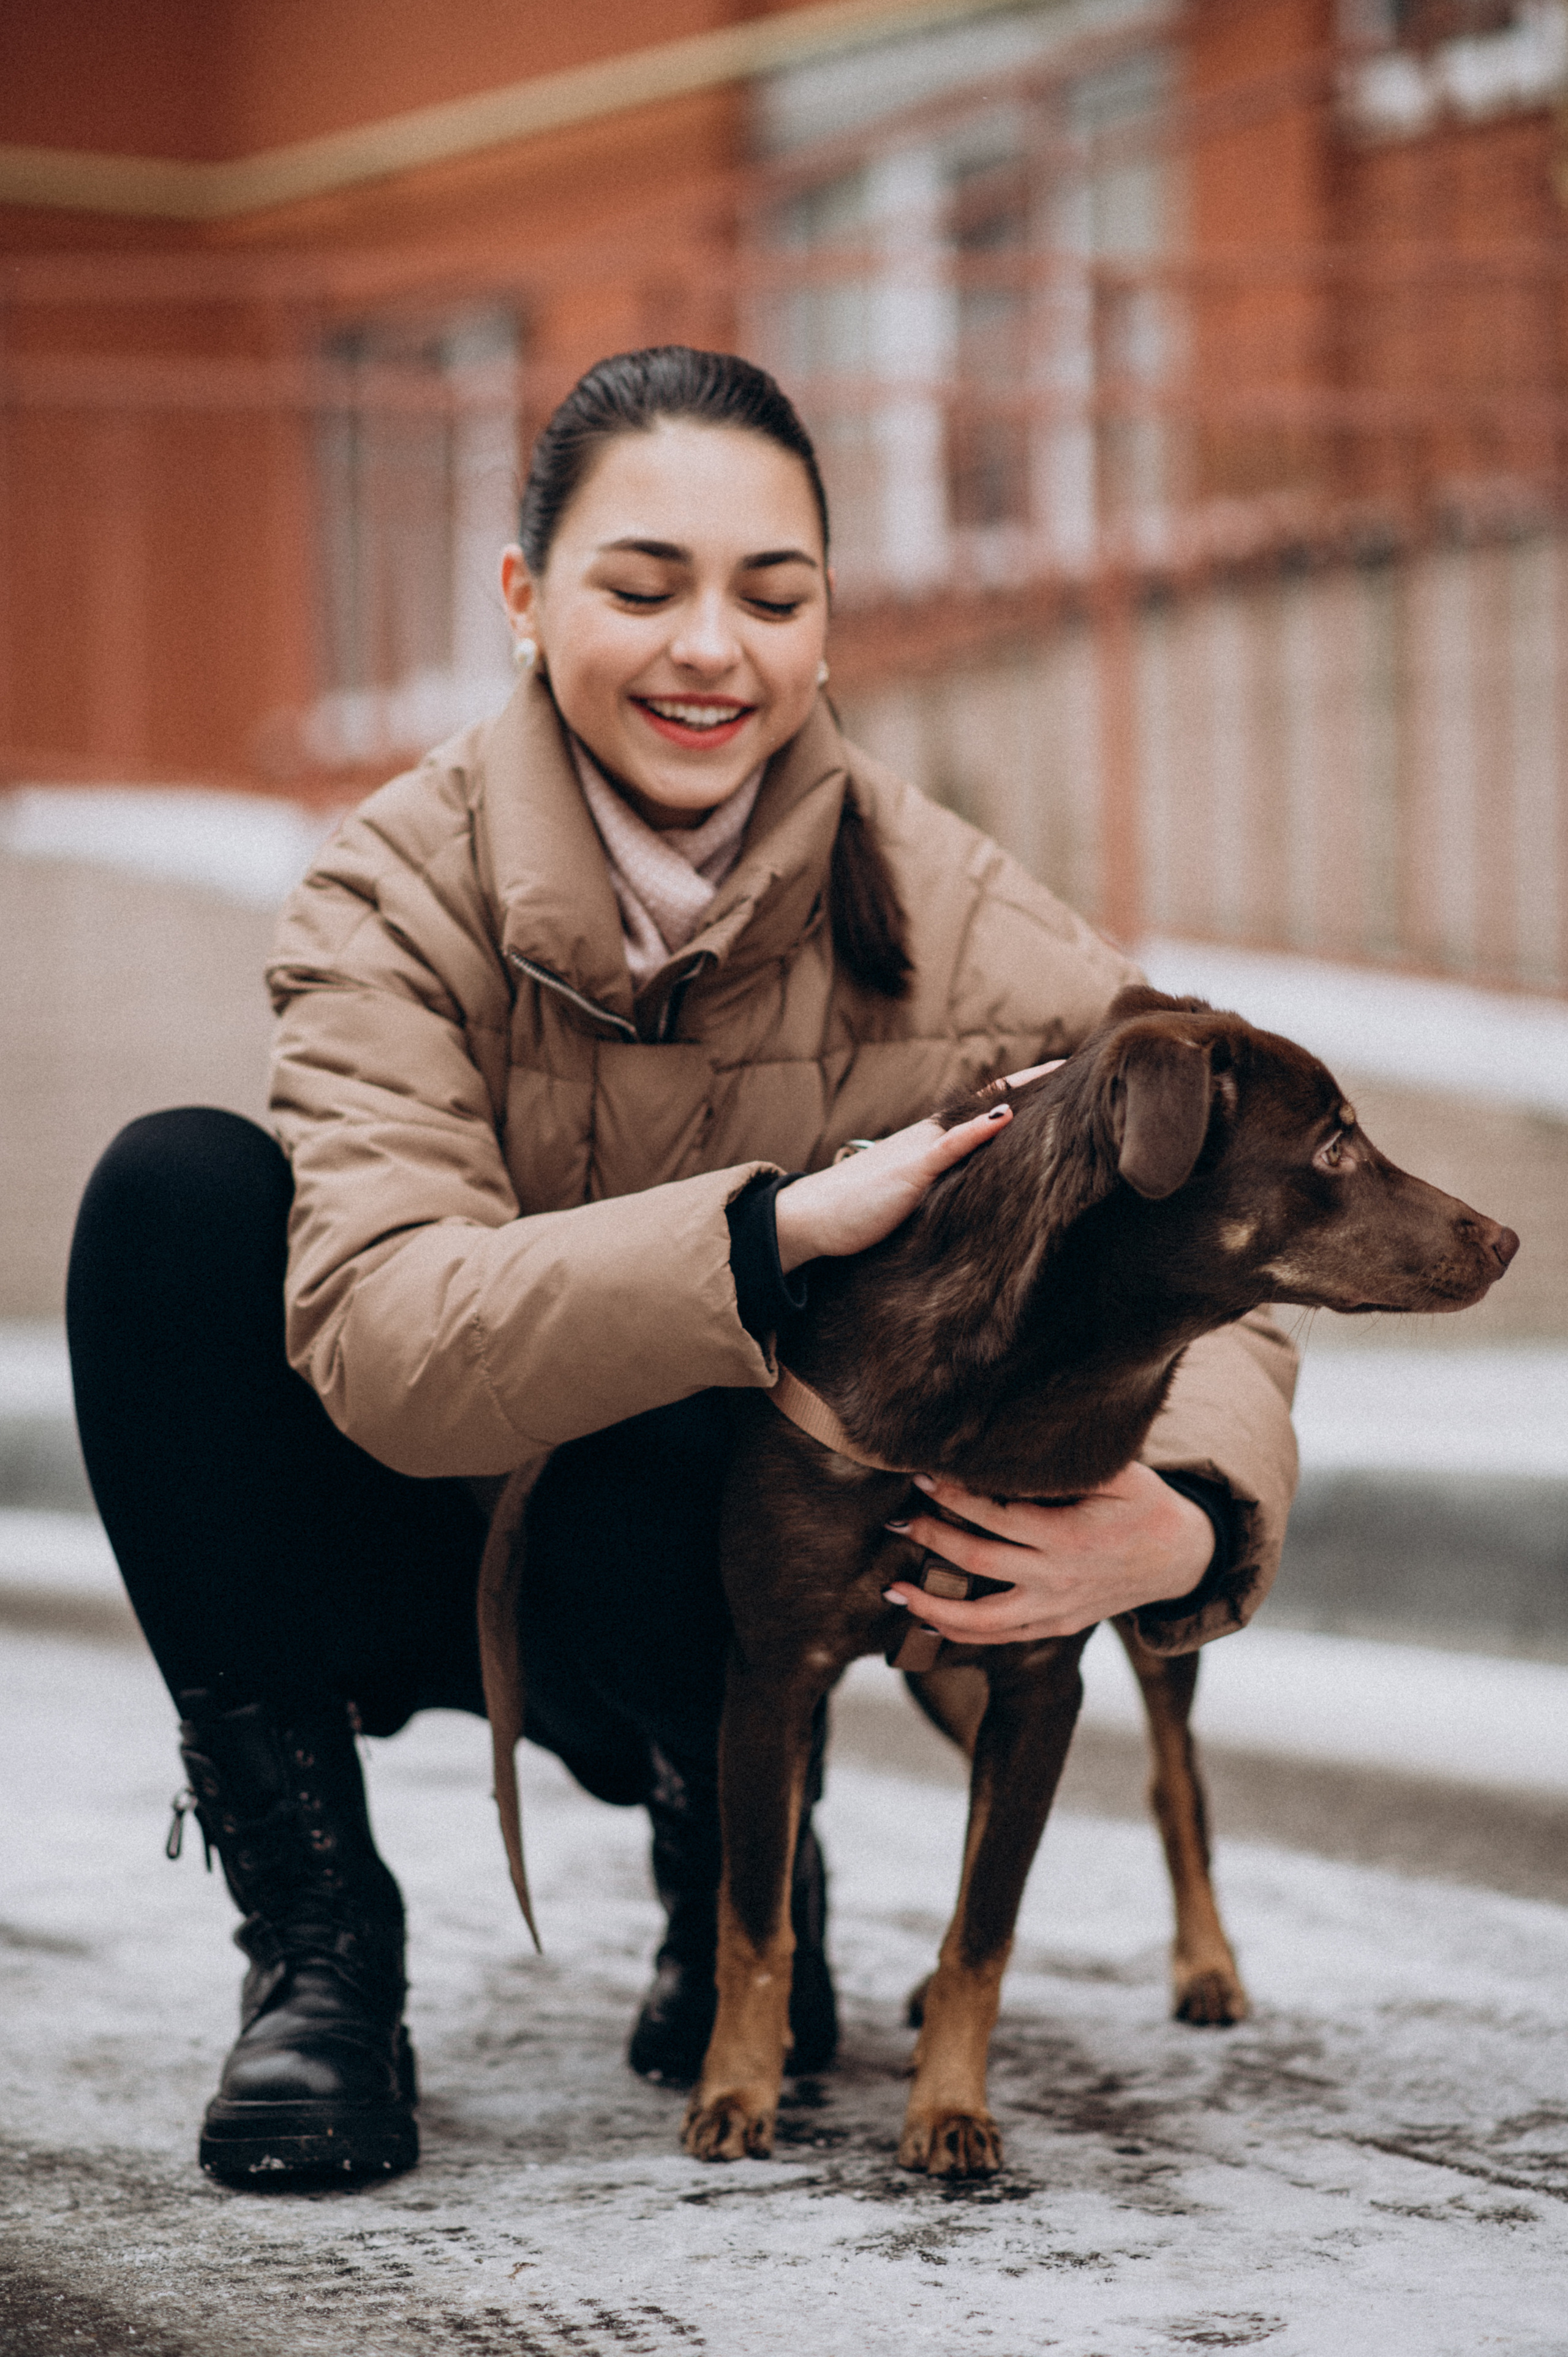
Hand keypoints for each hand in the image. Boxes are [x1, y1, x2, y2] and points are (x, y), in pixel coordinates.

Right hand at [773, 1064, 1061, 1273]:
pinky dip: (977, 1130)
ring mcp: (921, 1150)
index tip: (1057, 1078)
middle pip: (986, 1101)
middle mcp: (930, 1137)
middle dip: (1029, 1085)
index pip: (983, 1109)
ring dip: (1011, 1096)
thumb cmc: (858, 1208)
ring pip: (973, 1115)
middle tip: (1070, 1064)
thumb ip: (940, 1184)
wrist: (812, 1217)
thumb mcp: (909, 1193)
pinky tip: (1005, 1116)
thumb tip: (971, 1185)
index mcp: (931, 1142)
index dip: (1020, 1093)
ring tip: (1052, 1077)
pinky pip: (948, 1146)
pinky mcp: (911, 1171)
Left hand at [882, 1462, 1215, 1643]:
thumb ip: (1073, 1463)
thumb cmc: (1146, 1506)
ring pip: (982, 1620)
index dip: (954, 1497)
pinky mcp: (1056, 1626)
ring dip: (933, 1605)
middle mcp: (1057, 1578)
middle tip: (894, 1522)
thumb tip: (1021, 1438)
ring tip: (893, 1590)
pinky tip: (928, 1621)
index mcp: (1069, 1536)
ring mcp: (1055, 1609)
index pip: (996, 1515)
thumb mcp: (1123, 1474)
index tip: (922, 1478)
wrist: (1181, 1560)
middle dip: (930, 1539)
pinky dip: (961, 1633)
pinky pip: (1001, 1638)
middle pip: (978, 1561)